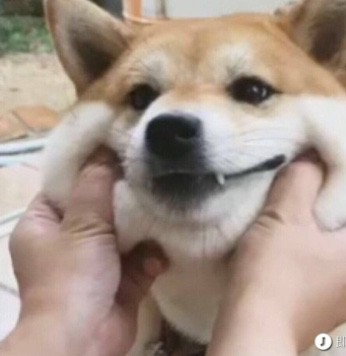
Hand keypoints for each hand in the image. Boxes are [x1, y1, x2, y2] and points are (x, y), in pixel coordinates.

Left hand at [3, 149, 167, 355]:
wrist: (84, 341)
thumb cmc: (72, 276)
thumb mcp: (82, 224)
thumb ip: (96, 184)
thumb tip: (105, 147)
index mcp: (45, 225)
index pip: (66, 186)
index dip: (90, 169)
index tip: (119, 152)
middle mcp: (69, 241)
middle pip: (101, 207)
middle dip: (126, 198)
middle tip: (149, 178)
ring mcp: (97, 262)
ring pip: (126, 232)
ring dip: (144, 228)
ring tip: (162, 212)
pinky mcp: (122, 280)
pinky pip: (140, 258)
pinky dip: (151, 257)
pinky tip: (159, 256)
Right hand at [208, 158, 345, 355]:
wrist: (253, 330)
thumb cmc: (274, 268)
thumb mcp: (286, 213)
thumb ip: (303, 177)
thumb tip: (313, 157)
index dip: (338, 181)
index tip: (311, 170)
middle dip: (322, 204)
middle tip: (293, 190)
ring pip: (333, 246)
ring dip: (311, 229)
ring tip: (284, 215)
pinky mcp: (325, 307)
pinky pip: (321, 267)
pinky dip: (306, 252)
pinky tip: (281, 248)